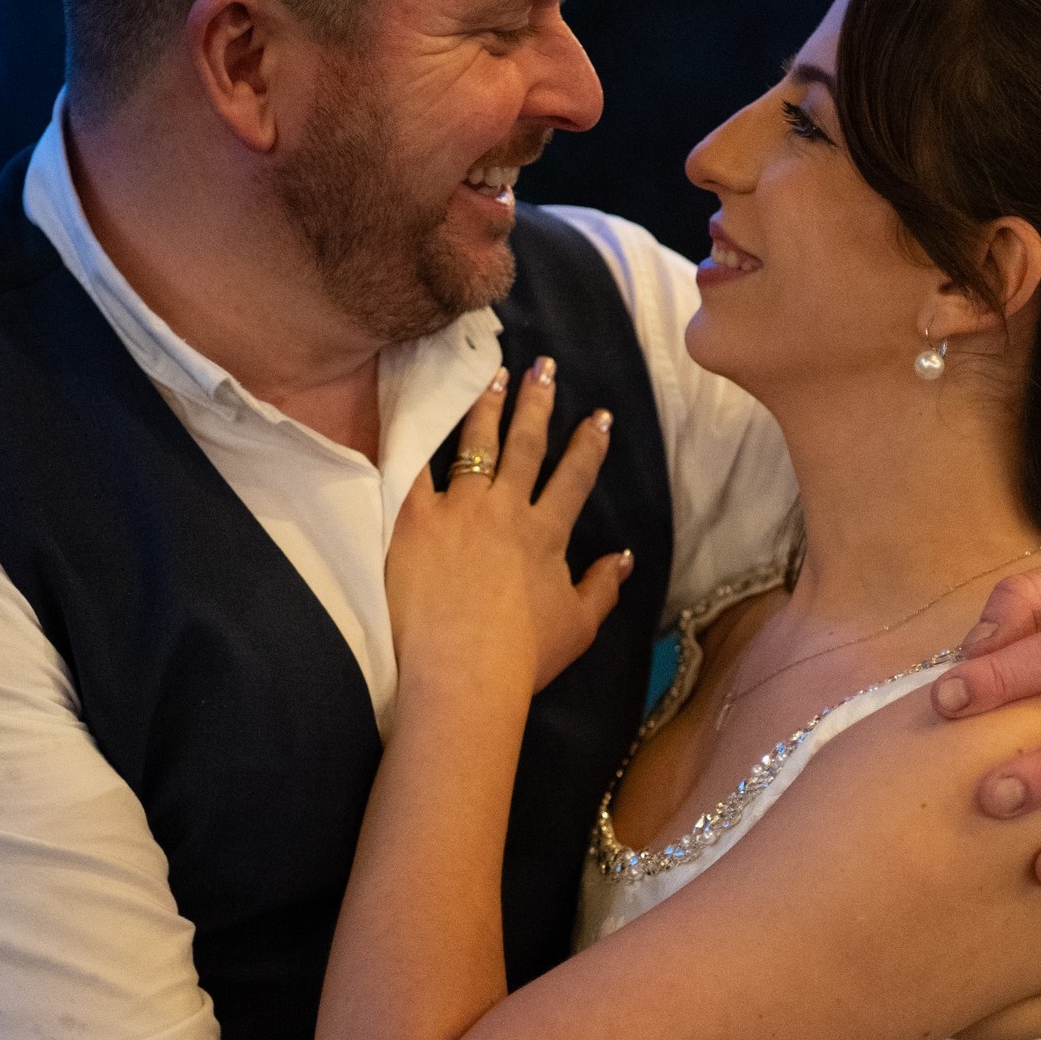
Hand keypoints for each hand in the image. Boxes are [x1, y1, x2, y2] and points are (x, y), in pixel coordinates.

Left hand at [387, 358, 631, 695]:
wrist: (465, 673)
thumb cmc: (524, 656)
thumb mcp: (579, 625)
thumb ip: (603, 586)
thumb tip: (625, 557)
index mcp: (547, 533)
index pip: (575, 476)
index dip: (589, 443)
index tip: (599, 415)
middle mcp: (507, 509)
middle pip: (527, 445)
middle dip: (538, 403)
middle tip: (544, 367)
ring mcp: (460, 509)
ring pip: (476, 444)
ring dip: (487, 407)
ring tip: (492, 376)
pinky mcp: (416, 520)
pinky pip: (415, 470)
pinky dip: (416, 439)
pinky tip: (417, 410)